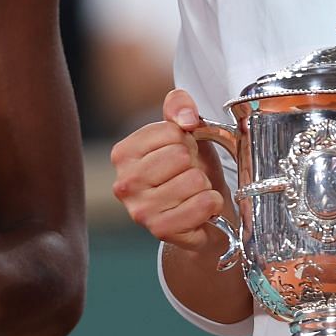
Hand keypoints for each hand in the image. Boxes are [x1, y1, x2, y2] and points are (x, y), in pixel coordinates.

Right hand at [109, 88, 233, 259]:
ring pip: (194, 181)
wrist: (201, 212)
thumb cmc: (189, 169)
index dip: (187, 140)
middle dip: (194, 164)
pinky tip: (200, 209)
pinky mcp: (161, 230)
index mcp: (123, 153)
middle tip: (188, 175)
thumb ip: (179, 105)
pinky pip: (203, 205)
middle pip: (181, 156)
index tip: (182, 153)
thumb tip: (186, 119)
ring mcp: (141, 210)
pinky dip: (211, 204)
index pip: (172, 132)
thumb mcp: (184, 129)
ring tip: (193, 193)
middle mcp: (124, 183)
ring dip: (204, 186)